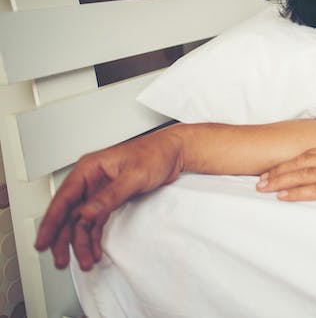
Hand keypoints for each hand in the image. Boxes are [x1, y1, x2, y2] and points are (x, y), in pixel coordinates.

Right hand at [35, 127, 184, 270]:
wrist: (175, 153)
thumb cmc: (156, 153)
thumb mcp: (134, 176)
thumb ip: (110, 195)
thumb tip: (87, 212)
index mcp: (90, 168)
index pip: (64, 198)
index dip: (51, 222)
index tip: (44, 241)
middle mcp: (91, 180)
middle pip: (69, 213)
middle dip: (63, 238)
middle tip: (60, 259)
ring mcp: (100, 190)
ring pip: (82, 220)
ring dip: (81, 242)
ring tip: (84, 261)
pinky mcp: (110, 198)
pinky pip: (95, 221)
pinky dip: (93, 236)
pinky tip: (94, 250)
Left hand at [256, 141, 315, 207]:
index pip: (310, 153)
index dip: (290, 161)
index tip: (274, 168)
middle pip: (301, 162)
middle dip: (278, 171)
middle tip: (260, 180)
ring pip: (303, 175)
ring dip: (281, 181)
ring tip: (263, 188)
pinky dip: (297, 192)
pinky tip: (284, 197)